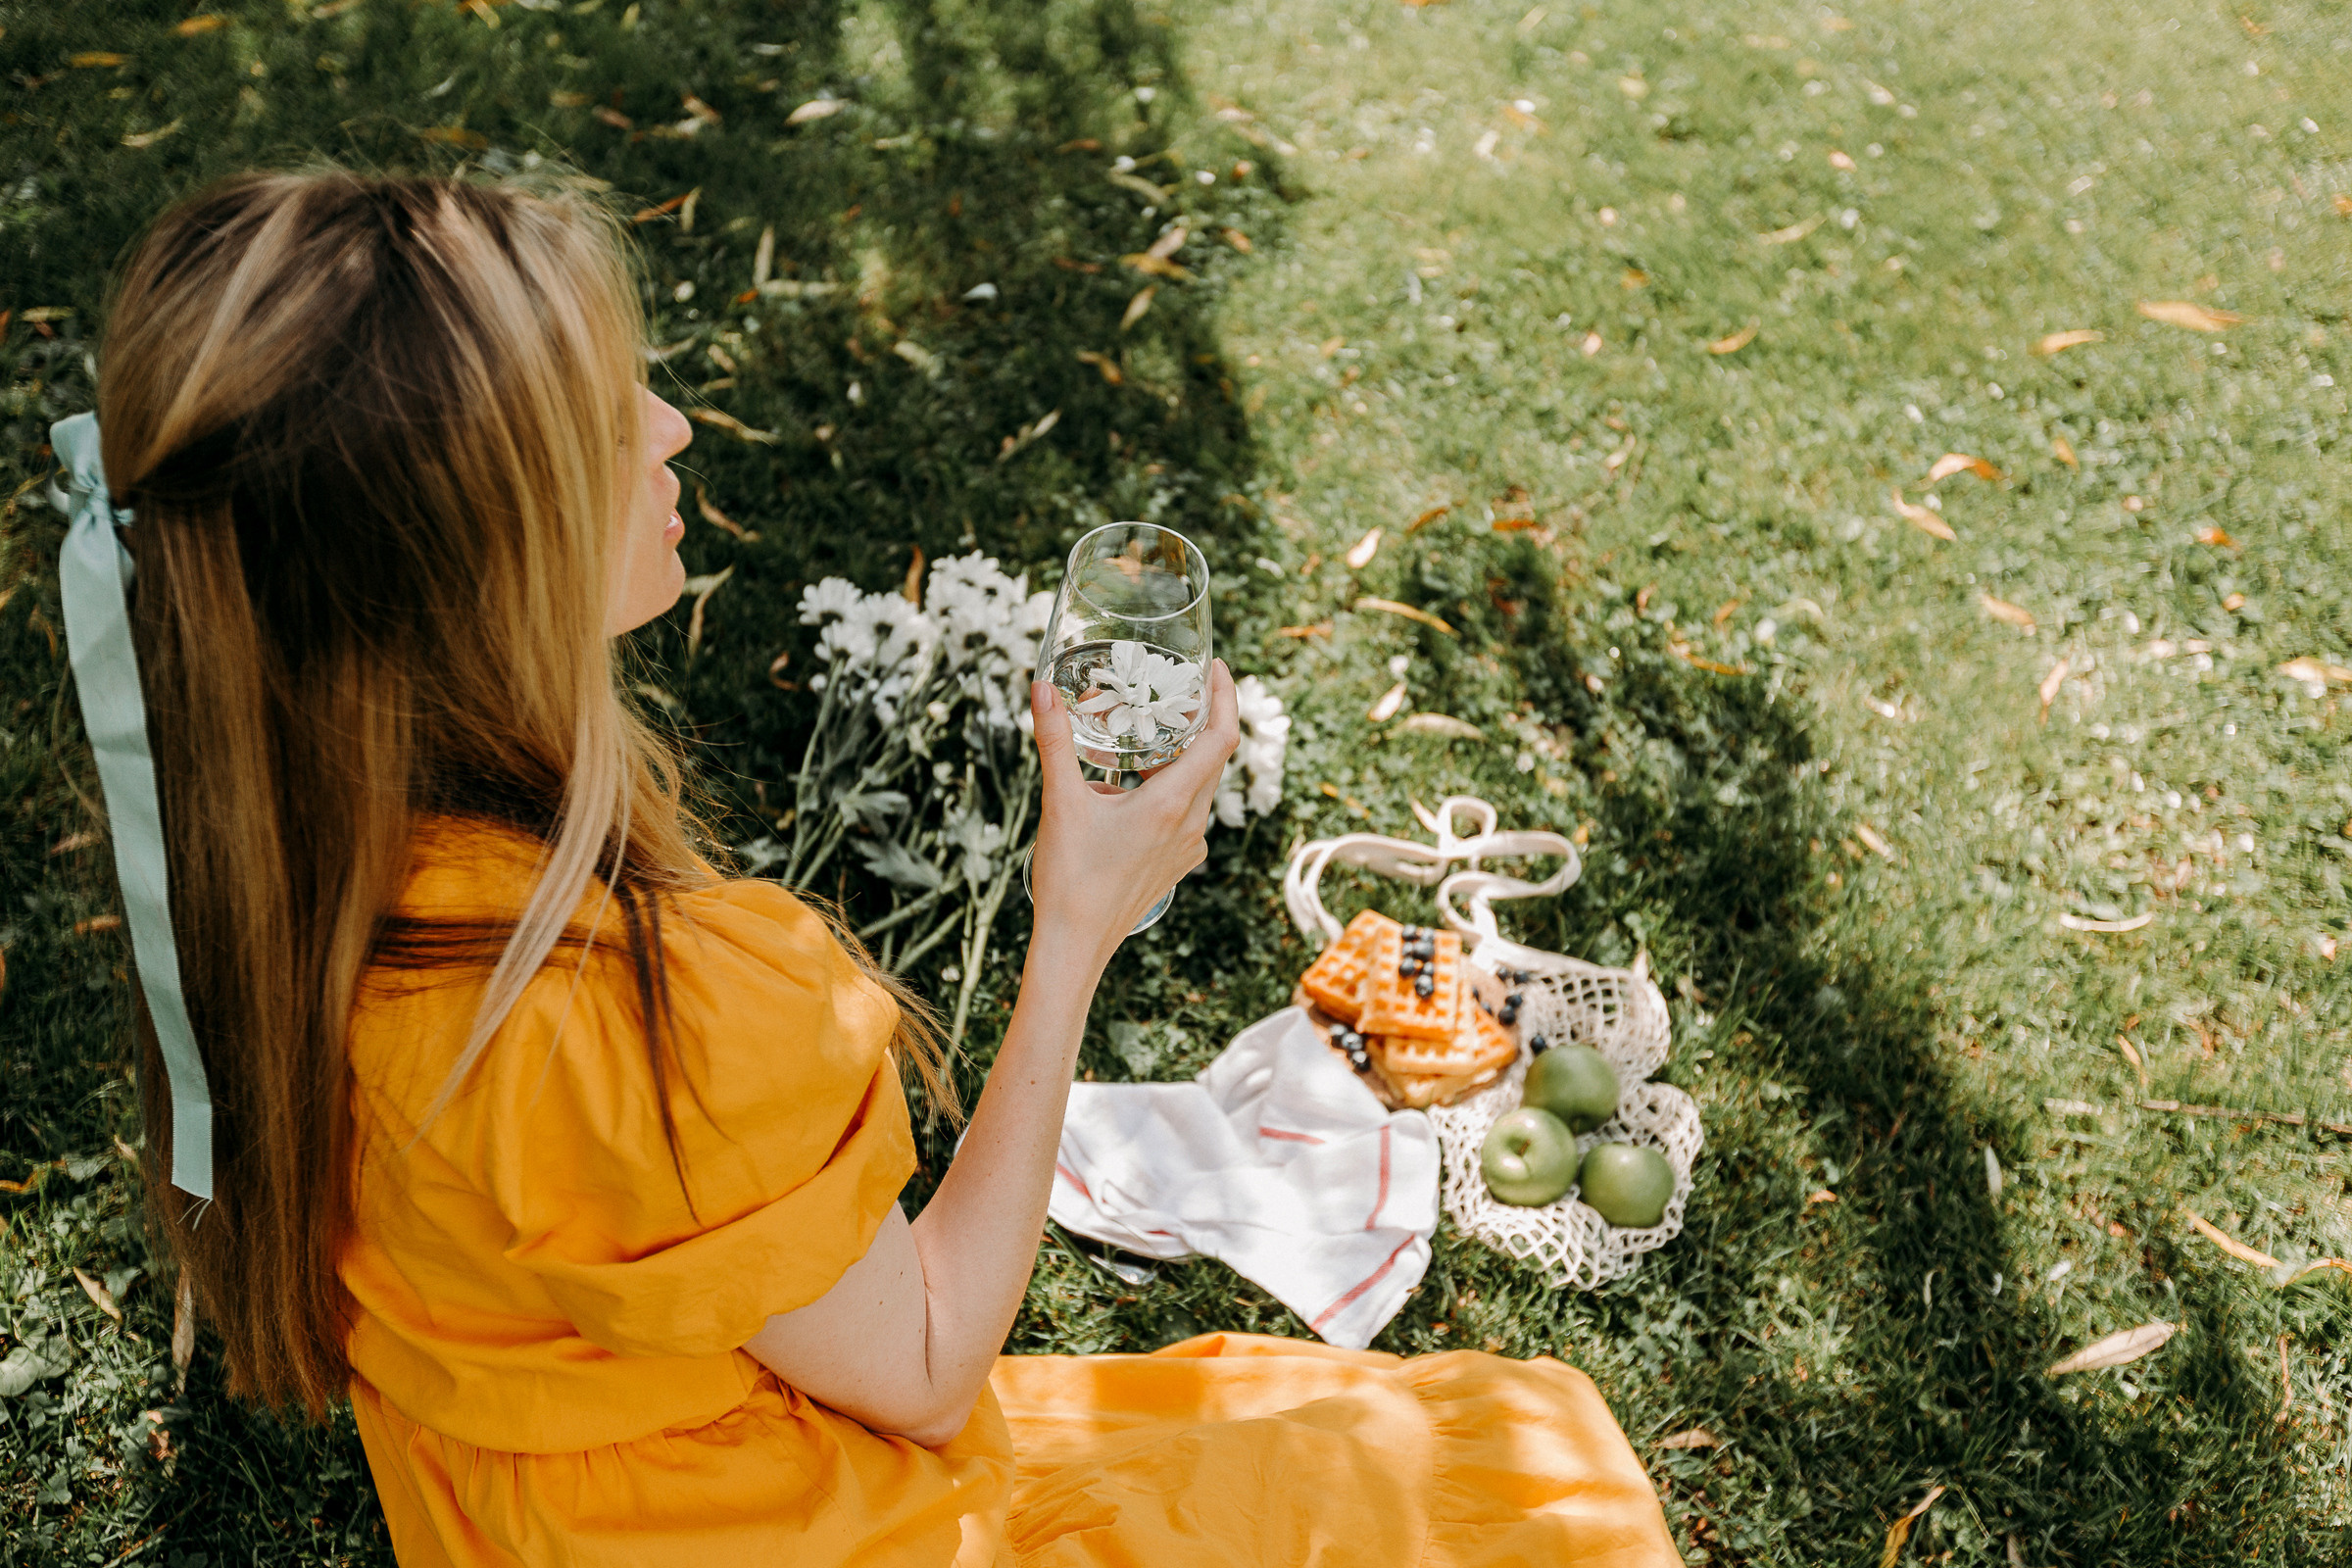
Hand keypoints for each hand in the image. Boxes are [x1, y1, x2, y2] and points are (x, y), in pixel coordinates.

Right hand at [1026, 660, 1239, 972]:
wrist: (1076, 945)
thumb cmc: (1070, 878)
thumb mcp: (1060, 802)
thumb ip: (1054, 741)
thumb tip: (1040, 688)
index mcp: (1173, 804)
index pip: (1221, 738)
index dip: (1226, 698)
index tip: (1219, 669)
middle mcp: (1191, 825)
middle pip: (1212, 759)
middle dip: (1199, 721)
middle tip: (1175, 691)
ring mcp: (1188, 848)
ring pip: (1198, 788)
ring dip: (1180, 758)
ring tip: (1148, 736)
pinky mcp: (1176, 864)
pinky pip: (1186, 814)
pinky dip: (1170, 789)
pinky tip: (1132, 789)